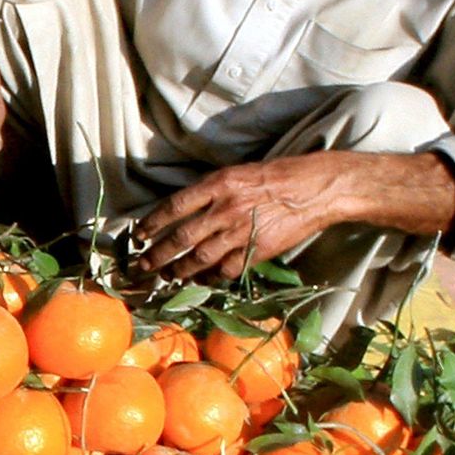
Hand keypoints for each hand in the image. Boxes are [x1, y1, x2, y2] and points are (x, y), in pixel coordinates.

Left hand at [133, 155, 352, 279]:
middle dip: (157, 255)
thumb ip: (209, 192)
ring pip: (199, 258)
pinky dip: (208, 278)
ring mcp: (241, 232)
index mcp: (218, 184)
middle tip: (142, 266)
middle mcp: (226, 209)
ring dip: (178, 271)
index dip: (152, 223)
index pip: (174, 207)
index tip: (138, 236)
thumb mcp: (237, 173)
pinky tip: (197, 281)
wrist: (316, 189)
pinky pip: (225, 270)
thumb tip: (180, 212)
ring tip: (165, 277)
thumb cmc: (275, 176)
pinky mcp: (257, 251)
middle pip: (181, 238)